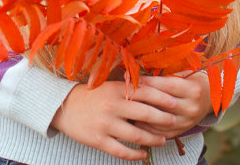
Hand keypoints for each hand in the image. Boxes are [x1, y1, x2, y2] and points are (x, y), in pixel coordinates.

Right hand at [51, 80, 178, 160]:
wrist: (63, 106)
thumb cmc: (91, 95)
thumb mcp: (109, 85)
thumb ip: (129, 87)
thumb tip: (156, 85)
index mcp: (116, 90)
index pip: (145, 92)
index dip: (163, 98)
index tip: (176, 102)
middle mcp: (112, 106)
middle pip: (145, 114)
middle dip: (163, 119)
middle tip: (174, 122)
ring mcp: (105, 124)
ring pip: (136, 135)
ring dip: (153, 139)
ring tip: (162, 140)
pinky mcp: (98, 140)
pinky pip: (121, 151)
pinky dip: (135, 154)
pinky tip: (143, 154)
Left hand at [132, 72, 211, 137]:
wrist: (210, 98)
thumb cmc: (193, 81)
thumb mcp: (184, 74)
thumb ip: (166, 75)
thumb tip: (140, 72)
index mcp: (192, 90)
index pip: (166, 86)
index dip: (148, 82)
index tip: (132, 78)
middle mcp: (191, 107)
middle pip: (162, 104)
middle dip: (142, 98)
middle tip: (125, 93)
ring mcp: (187, 122)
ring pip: (160, 120)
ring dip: (142, 115)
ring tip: (127, 108)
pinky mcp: (181, 131)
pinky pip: (161, 132)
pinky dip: (147, 127)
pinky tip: (136, 120)